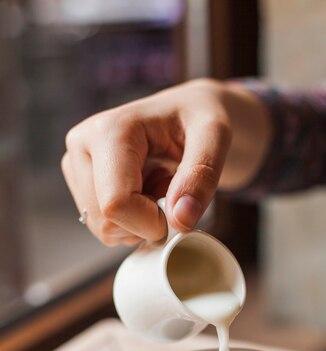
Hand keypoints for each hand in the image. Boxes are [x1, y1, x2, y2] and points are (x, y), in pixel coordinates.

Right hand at [61, 79, 269, 245]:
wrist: (189, 113)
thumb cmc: (200, 117)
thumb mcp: (215, 135)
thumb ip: (203, 175)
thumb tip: (181, 220)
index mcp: (109, 130)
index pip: (116, 204)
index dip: (152, 222)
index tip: (180, 209)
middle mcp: (82, 146)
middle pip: (107, 221)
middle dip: (146, 222)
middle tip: (170, 188)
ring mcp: (77, 167)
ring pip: (104, 229)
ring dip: (140, 221)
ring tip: (159, 184)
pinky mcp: (81, 184)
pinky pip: (106, 228)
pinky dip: (133, 221)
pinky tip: (146, 190)